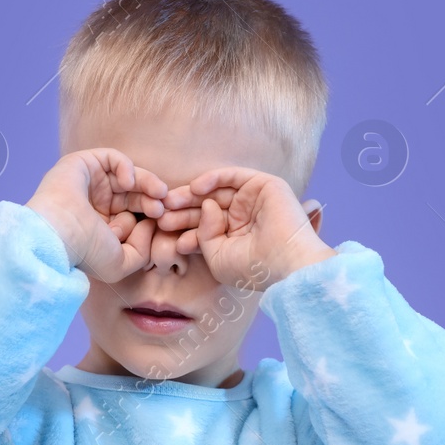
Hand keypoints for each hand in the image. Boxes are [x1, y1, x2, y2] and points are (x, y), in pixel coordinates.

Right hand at [26, 149, 167, 281]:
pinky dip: (126, 167)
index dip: (150, 218)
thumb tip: (149, 224)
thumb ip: (143, 249)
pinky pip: (113, 158)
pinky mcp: (83, 164)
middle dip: (152, 201)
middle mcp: (96, 205)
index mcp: (102, 227)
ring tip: (159, 194)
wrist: (58, 235)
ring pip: (128, 177)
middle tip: (162, 209)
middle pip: (134, 196)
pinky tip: (128, 183)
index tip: (161, 225)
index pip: (134, 216)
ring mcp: (89, 184)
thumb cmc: (86, 252)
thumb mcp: (121, 263)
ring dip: (147, 184)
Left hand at [160, 167, 335, 288]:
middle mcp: (245, 216)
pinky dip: (212, 179)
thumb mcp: (216, 256)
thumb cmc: (252, 269)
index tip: (161, 229)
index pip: (204, 225)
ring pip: (216, 191)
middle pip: (207, 206)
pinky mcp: (265, 186)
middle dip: (182, 209)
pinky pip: (233, 176)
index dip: (182, 225)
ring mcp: (254, 200)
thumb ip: (204, 233)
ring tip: (170, 202)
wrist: (285, 264)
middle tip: (160, 213)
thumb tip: (204, 206)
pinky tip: (195, 189)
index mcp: (236, 236)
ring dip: (191, 195)